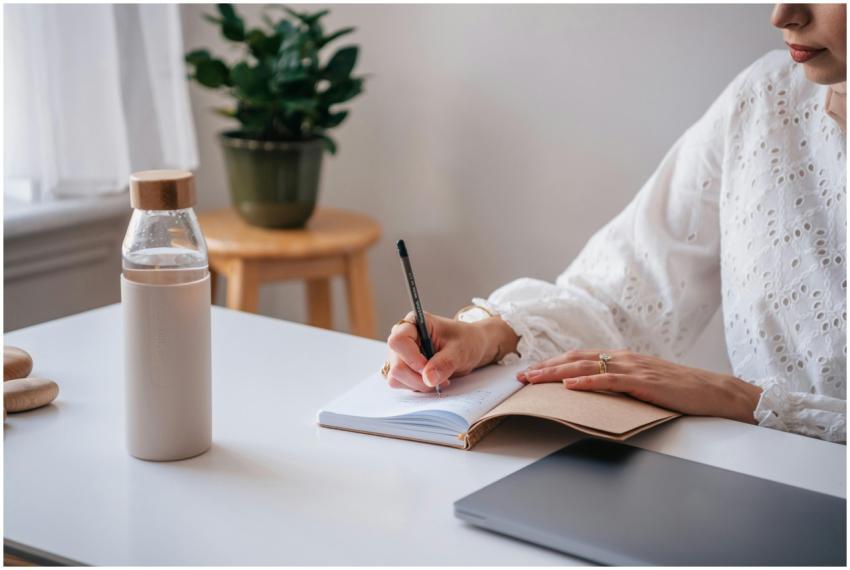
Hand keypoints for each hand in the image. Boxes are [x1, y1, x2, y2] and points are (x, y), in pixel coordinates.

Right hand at [385, 312, 517, 391]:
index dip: (411, 358)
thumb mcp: (460, 349)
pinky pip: (401, 384)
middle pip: (396, 365)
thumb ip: (445, 362)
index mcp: (413, 324)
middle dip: (417, 378)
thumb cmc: (466, 340)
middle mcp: (402, 338)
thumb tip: (428, 378)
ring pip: (395, 378)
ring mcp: (400, 355)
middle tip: (440, 379)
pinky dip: (417, 387)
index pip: (397, 341)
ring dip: (418, 384)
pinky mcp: (403, 369)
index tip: (428, 368)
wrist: (471, 347)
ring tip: (439, 379)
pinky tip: (433, 380)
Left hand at [517, 349, 761, 423]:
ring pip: (586, 368)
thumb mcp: (644, 383)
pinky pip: (609, 381)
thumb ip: (620, 383)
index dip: (553, 363)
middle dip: (545, 367)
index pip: (579, 358)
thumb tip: (593, 392)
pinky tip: (570, 387)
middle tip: (521, 377)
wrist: (714, 391)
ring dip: (557, 373)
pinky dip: (587, 383)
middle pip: (575, 360)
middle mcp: (623, 358)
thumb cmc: (680, 390)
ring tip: (534, 379)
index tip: (530, 371)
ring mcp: (633, 368)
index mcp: (622, 358)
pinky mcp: (643, 381)